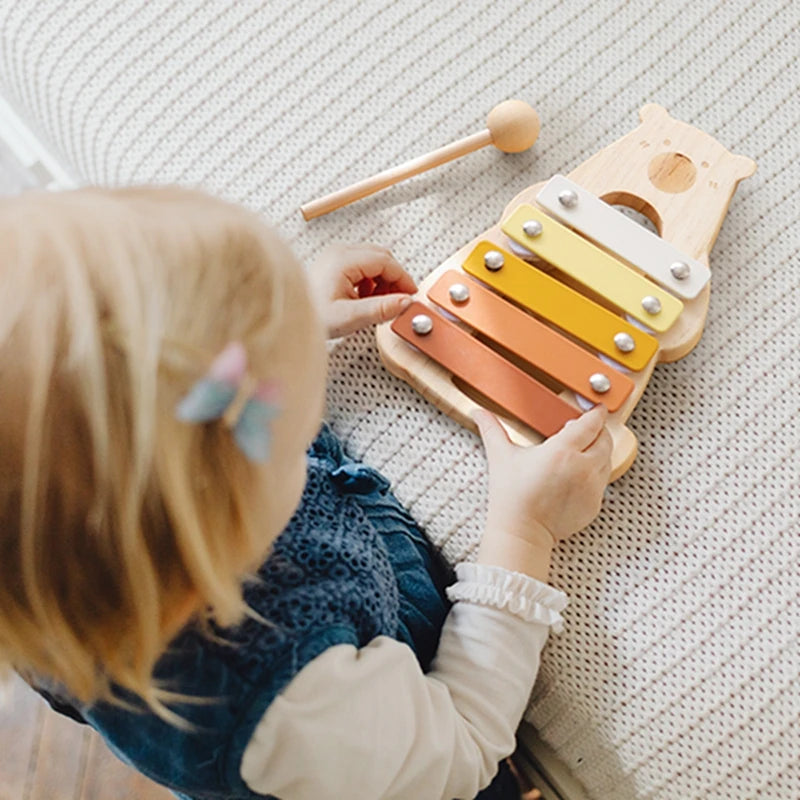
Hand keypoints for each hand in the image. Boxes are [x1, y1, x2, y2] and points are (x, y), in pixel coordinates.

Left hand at [308, 244, 416, 338]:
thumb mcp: (350, 316)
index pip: (386, 262)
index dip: (403, 279)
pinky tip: (365, 300)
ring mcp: (336, 256)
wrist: (289, 318)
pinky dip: (371, 282)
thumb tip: (405, 302)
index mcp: (343, 260)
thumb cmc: (311, 315)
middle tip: (398, 301)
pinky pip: (362, 266)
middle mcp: (340, 253)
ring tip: (378, 303)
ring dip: (382, 281)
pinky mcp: (334, 265)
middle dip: (394, 279)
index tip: (410, 296)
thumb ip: (380, 309)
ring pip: (373, 261)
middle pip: (382, 258)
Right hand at [473, 405, 611, 580]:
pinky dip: (595, 474)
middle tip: (587, 428)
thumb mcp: (501, 456)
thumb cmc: (511, 495)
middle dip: (599, 431)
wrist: (522, 531)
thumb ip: (492, 429)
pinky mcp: (595, 503)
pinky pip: (603, 482)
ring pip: (607, 459)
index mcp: (562, 451)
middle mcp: (582, 467)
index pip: (591, 423)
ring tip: (583, 450)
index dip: (595, 413)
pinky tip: (578, 475)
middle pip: (605, 439)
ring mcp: (592, 487)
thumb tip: (479, 413)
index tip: (595, 408)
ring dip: (599, 451)